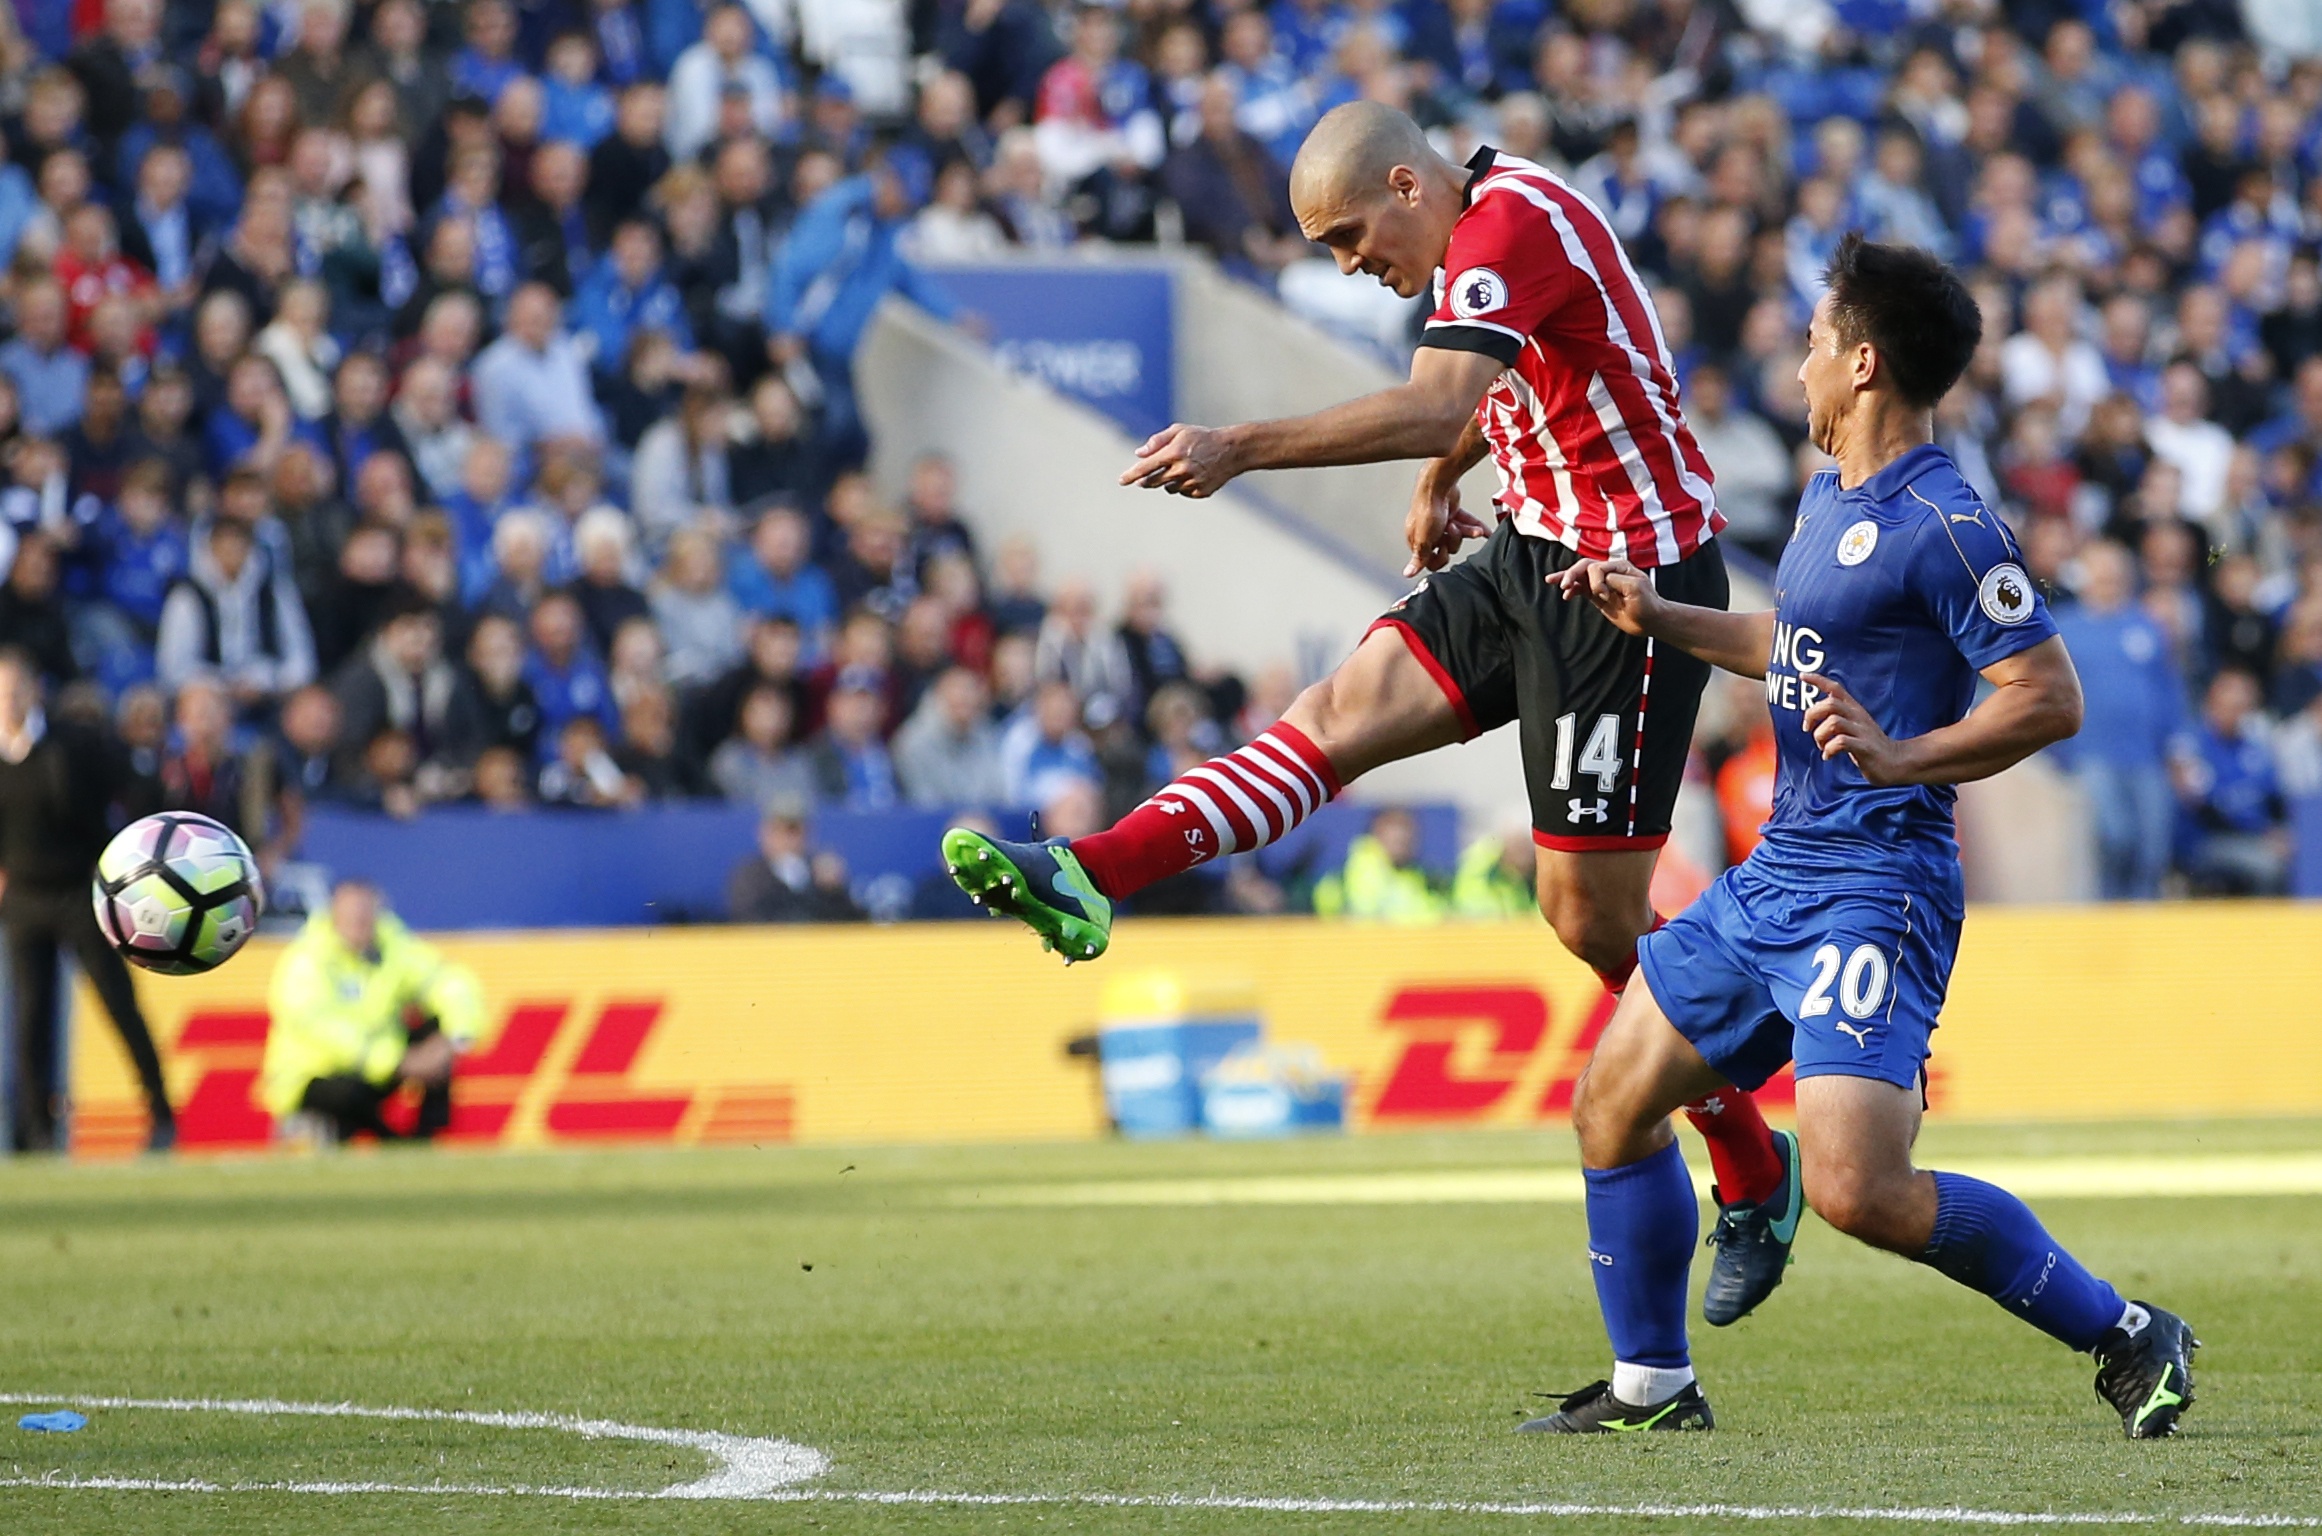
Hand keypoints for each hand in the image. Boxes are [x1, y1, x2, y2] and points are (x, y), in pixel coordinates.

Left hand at [1121, 423, 1241, 497]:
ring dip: (1168, 481)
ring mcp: (1191, 482)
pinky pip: (1183, 492)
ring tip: (1181, 469)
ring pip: (1169, 488)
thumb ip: (1157, 441)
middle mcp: (1181, 469)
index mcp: (1173, 453)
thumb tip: (1139, 454)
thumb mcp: (1179, 431)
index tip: (1121, 481)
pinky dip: (1183, 486)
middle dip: (1146, 480)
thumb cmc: (1202, 437)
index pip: (1145, 468)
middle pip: (1153, 482)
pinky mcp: (1200, 492)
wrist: (1232, 450)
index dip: (1131, 475)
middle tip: (1145, 478)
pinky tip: (1194, 475)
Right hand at [1403, 474, 1488, 577]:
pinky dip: (1475, 528)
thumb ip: (1419, 558)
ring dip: (1465, 533)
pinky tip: (1484, 532)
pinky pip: (1466, 525)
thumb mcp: (1423, 539)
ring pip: (1458, 538)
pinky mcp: (1453, 514)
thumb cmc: (1427, 508)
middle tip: (1450, 530)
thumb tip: (1408, 573)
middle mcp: (1428, 532)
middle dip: (1452, 541)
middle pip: (1445, 549)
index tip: (1443, 550)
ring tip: (1463, 526)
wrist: (1439, 484)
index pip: (1429, 561)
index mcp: (1416, 539)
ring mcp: (1441, 523)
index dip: (1439, 558)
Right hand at [1549, 557, 1660, 636]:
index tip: (1604, 596)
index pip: (1596, 567)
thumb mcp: (1635, 588)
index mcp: (1619, 566)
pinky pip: (1581, 589)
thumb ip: (1615, 580)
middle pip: (1584, 567)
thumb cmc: (1648, 604)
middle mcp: (1609, 572)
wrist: (1651, 621)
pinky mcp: (1598, 595)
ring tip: (1552, 581)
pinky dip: (1572, 590)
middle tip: (1563, 585)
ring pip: (1580, 576)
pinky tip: (1566, 595)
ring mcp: (1603, 584)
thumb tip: (1597, 579)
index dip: (1596, 582)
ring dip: (1566, 578)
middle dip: (1571, 574)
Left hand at [1800, 672, 1915, 784]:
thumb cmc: (1869, 745)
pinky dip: (1829, 750)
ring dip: (1820, 736)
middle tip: (1808, 729)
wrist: (1896, 762)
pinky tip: (1828, 756)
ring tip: (1822, 746)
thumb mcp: (1854, 726)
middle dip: (1812, 715)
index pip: (1836, 688)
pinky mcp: (1864, 747)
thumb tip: (1813, 717)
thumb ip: (1838, 717)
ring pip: (1834, 722)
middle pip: (1830, 704)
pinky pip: (1841, 742)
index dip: (1818, 681)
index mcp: (1854, 709)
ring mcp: (1862, 731)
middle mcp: (1857, 716)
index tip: (1802, 676)